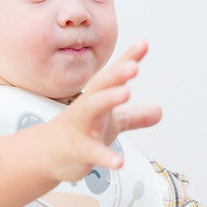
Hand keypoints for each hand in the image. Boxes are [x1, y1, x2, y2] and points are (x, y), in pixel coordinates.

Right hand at [43, 39, 161, 181]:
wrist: (47, 153)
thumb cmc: (80, 133)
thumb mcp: (112, 124)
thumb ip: (135, 117)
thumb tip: (159, 111)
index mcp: (98, 97)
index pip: (114, 75)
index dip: (129, 59)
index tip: (144, 44)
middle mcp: (88, 107)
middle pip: (101, 85)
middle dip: (117, 74)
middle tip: (133, 66)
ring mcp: (80, 126)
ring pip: (92, 108)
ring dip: (108, 98)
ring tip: (126, 92)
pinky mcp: (77, 149)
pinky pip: (91, 151)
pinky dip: (105, 156)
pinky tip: (119, 161)